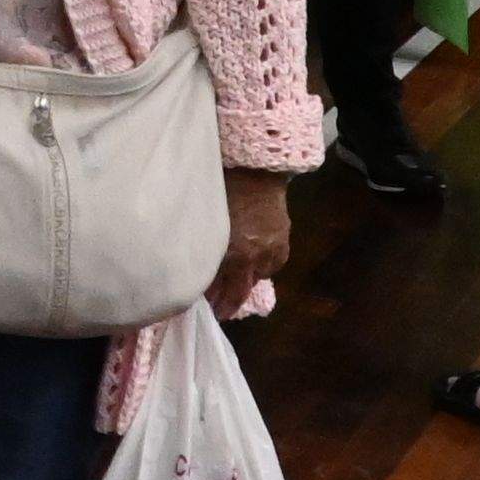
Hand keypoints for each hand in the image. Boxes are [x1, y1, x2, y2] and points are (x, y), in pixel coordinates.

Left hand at [217, 169, 291, 302]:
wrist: (255, 169)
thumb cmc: (222, 190)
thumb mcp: (206, 222)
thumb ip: (204, 249)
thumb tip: (196, 270)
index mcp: (233, 252)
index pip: (221, 289)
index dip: (214, 302)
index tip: (206, 309)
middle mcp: (254, 256)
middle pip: (240, 291)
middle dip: (229, 302)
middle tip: (220, 310)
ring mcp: (272, 249)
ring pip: (258, 277)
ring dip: (245, 281)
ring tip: (234, 280)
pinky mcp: (284, 241)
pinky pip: (273, 264)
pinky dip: (263, 266)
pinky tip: (254, 262)